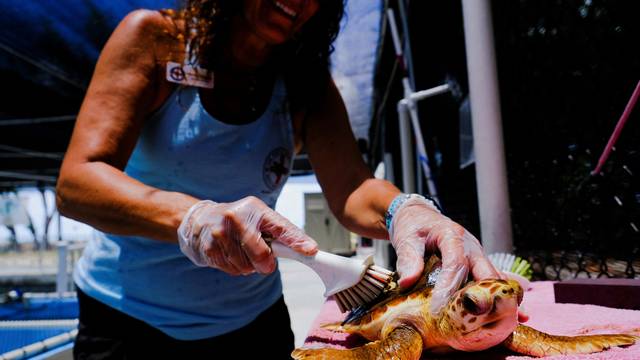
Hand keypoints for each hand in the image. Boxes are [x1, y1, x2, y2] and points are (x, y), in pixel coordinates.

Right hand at [178, 197, 317, 274]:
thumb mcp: (259, 218)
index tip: (311, 251)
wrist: (200, 220)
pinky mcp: (209, 249)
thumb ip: (281, 233)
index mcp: (255, 209)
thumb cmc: (238, 220)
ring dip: (248, 265)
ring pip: (247, 266)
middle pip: (262, 255)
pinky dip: (235, 267)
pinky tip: (229, 254)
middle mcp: (236, 218)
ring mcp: (220, 234)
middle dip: (265, 263)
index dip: (297, 241)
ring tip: (241, 251)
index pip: (281, 227)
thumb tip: (308, 249)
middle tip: (263, 261)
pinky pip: (233, 270)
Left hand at [388, 195, 499, 315]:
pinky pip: (494, 283)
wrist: (420, 217)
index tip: (438, 310)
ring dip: (497, 300)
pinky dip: (501, 298)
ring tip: (500, 325)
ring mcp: (479, 256)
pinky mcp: (479, 265)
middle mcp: (471, 247)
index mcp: (453, 236)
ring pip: (495, 279)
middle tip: (475, 323)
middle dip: (484, 298)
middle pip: (486, 273)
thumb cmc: (413, 226)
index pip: (456, 264)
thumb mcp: (406, 238)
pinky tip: (518, 317)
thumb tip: (406, 283)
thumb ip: (407, 259)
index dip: (448, 288)